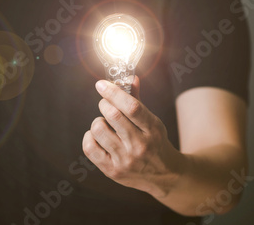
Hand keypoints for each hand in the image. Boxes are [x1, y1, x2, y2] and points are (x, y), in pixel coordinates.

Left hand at [82, 77, 183, 197]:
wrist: (164, 176)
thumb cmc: (155, 142)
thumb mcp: (152, 122)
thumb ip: (138, 100)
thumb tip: (130, 77)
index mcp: (153, 130)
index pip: (132, 107)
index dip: (114, 92)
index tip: (101, 84)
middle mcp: (140, 146)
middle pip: (113, 115)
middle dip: (104, 104)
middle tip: (105, 104)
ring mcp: (125, 160)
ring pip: (98, 129)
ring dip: (98, 121)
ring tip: (105, 124)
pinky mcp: (112, 171)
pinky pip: (89, 147)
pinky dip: (89, 136)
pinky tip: (97, 136)